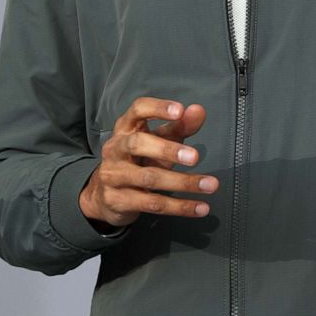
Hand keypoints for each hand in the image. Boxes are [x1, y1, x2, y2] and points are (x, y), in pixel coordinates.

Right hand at [79, 97, 217, 228]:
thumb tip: (198, 111)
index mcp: (126, 127)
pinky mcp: (117, 201)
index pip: (138, 109)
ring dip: (183, 182)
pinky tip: (200, 207)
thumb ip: (180, 126)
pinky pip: (152, 204)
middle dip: (167, 150)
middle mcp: (115, 148)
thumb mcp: (159, 140)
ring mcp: (113, 175)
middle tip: (195, 157)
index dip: (158, 108)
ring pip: (149, 178)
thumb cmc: (139, 159)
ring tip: (210, 184)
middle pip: (138, 144)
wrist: (105, 195)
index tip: (180, 111)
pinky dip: (180, 206)